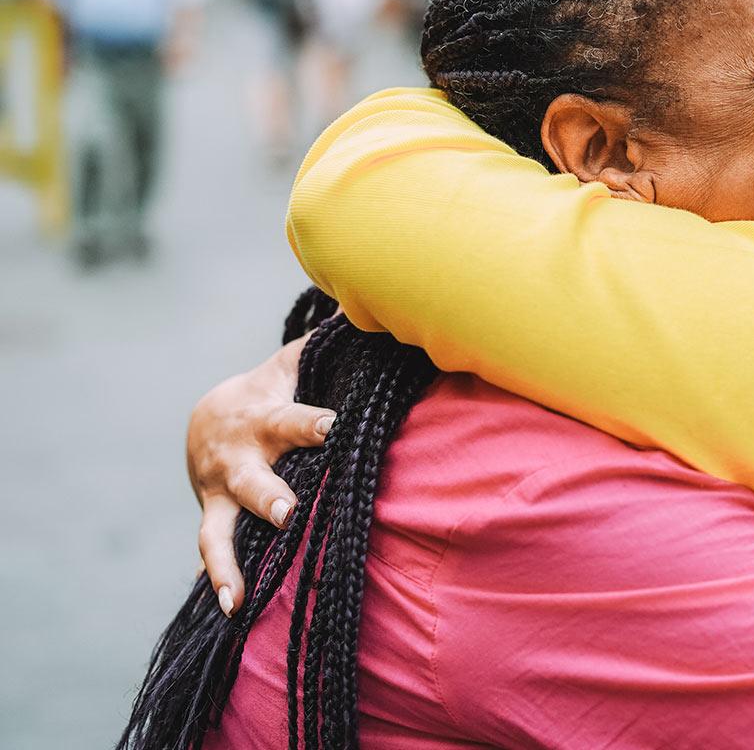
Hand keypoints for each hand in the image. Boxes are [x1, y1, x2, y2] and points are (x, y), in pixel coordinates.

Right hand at [187, 335, 332, 615]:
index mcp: (267, 417)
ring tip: (241, 594)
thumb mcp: (299, 361)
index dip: (314, 424)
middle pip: (254, 479)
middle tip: (289, 512)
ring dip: (230, 558)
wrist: (210, 417)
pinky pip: (212, 554)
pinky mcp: (215, 519)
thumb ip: (338, 341)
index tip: (335, 429)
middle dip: (270, 496)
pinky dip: (220, 581)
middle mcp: (241, 459)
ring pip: (221, 528)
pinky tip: (233, 612)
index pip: (294, 419)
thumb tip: (379, 304)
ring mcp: (222, 494)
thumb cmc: (277, 388)